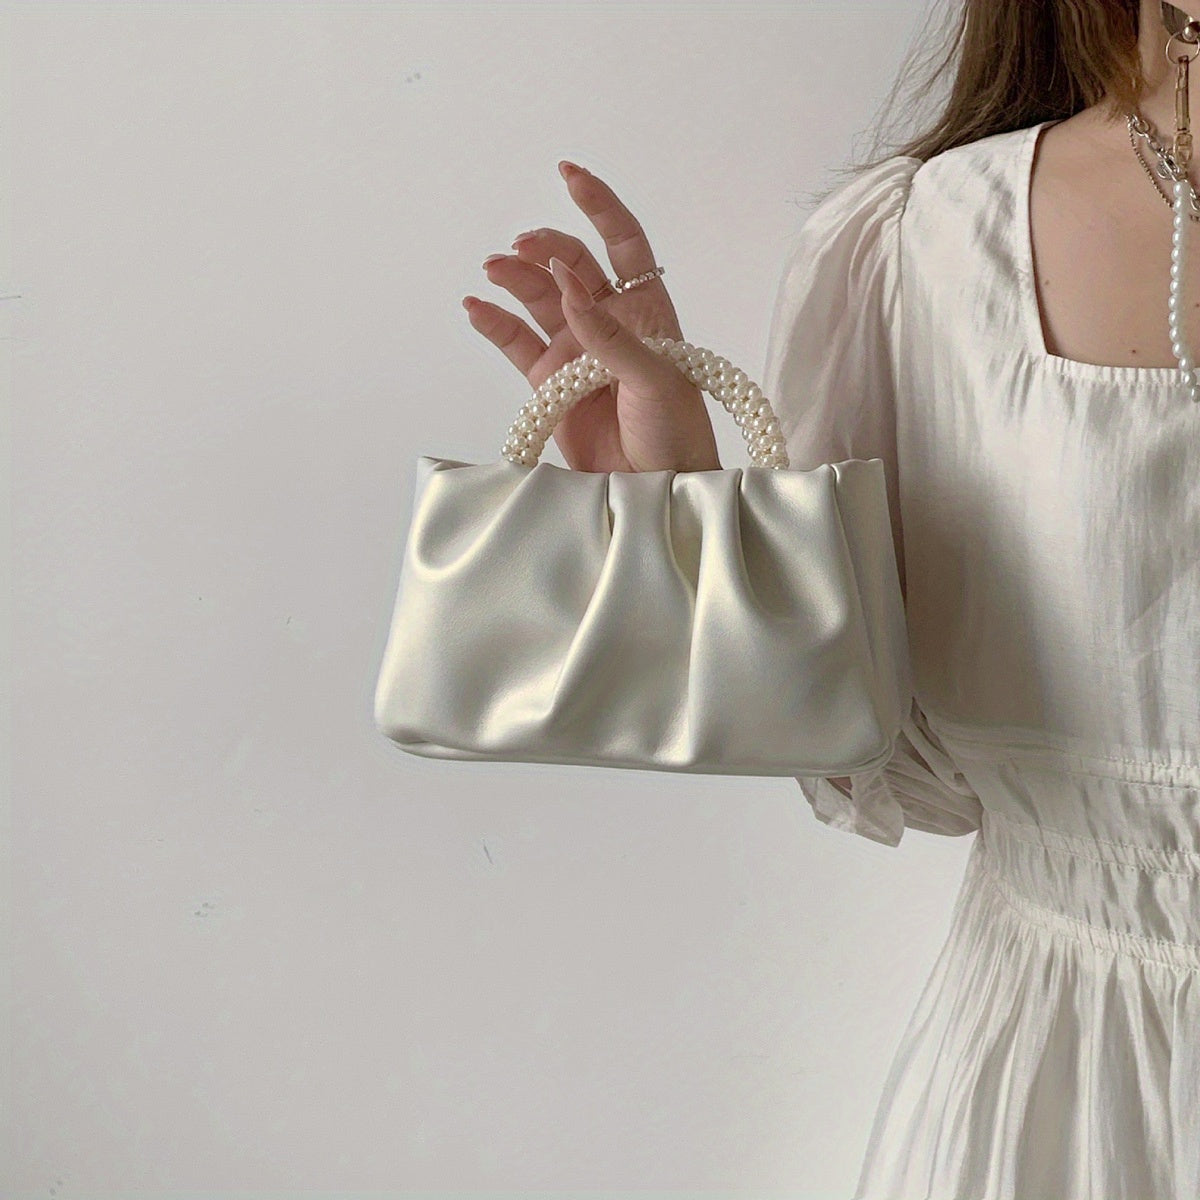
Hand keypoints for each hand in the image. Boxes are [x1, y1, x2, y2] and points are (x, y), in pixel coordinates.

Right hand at [463, 161, 721, 472]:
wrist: (658, 491)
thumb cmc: (677, 434)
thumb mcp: (656, 378)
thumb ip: (610, 334)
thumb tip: (567, 284)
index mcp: (647, 311)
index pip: (624, 244)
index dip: (599, 205)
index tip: (568, 174)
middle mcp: (609, 323)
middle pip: (571, 265)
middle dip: (545, 246)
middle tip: (522, 248)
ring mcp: (575, 352)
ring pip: (539, 299)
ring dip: (515, 278)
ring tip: (493, 269)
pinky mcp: (550, 384)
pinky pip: (517, 344)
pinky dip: (495, 324)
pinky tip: (476, 307)